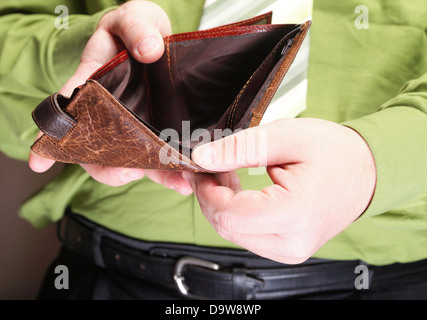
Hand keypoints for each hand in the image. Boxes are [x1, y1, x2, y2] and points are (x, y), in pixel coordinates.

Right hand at [28, 1, 191, 193]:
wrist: (163, 41)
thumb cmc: (138, 29)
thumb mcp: (133, 19)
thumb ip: (136, 28)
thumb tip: (148, 49)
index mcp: (94, 86)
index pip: (68, 113)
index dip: (52, 139)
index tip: (38, 161)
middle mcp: (111, 114)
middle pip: (99, 151)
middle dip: (110, 168)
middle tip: (127, 172)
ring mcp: (137, 127)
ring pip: (135, 161)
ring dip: (152, 175)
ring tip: (176, 181)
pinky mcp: (160, 132)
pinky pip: (162, 158)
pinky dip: (173, 170)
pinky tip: (188, 177)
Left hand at [184, 118, 376, 263]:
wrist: (366, 172)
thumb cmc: (334, 152)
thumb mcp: (286, 137)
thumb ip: (240, 149)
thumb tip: (201, 159)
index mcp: (294, 214)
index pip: (228, 213)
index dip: (205, 189)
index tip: (197, 166)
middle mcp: (292, 243)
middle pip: (226, 226)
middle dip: (209, 195)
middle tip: (208, 166)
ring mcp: (289, 251)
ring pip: (232, 232)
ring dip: (221, 203)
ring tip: (226, 173)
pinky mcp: (286, 249)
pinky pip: (246, 234)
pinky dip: (234, 212)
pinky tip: (237, 189)